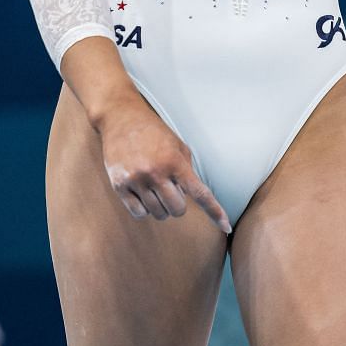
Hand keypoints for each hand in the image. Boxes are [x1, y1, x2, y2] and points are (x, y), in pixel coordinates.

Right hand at [97, 101, 230, 233]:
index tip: (226, 227)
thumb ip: (187, 170)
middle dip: (177, 205)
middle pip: (177, 210)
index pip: (200, 193)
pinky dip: (144, 209)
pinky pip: (138, 213)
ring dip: (160, 207)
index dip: (215, 212)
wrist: (121, 118)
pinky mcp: (119, 185)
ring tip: (155, 188)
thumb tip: (193, 196)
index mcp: (175, 162)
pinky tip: (143, 194)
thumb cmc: (154, 132)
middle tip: (171, 190)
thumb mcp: (178, 146)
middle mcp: (156, 173)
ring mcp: (136, 180)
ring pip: (158, 213)